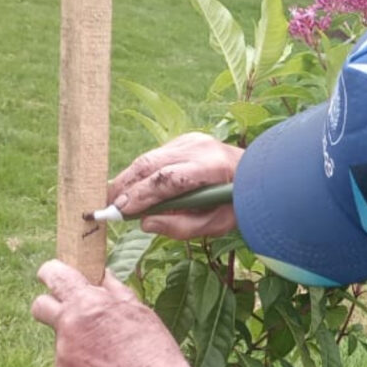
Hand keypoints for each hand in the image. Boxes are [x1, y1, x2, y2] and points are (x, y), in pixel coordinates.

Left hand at [31, 260, 198, 366]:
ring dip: (74, 340)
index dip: (51, 273)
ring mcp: (63, 354)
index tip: (53, 276)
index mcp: (86, 303)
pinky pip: (66, 363)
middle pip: (39, 306)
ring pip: (60, 338)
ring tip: (106, 352)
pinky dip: (80, 364)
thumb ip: (113, 289)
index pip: (53, 275)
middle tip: (69, 310)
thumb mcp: (137, 309)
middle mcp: (68, 326)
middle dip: (50, 305)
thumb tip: (103, 276)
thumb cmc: (152, 349)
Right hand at [102, 132, 243, 237]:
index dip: (140, 195)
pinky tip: (133, 188)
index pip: (167, 180)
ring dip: (129, 178)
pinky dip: (141, 172)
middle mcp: (199, 148)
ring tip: (114, 200)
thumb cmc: (239, 204)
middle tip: (108, 207)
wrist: (259, 175)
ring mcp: (192, 139)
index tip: (120, 211)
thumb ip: (181, 227)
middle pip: (151, 164)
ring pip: (149, 157)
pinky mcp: (185, 138)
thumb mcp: (217, 225)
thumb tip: (145, 224)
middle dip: (126, 186)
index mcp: (212, 168)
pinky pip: (155, 156)